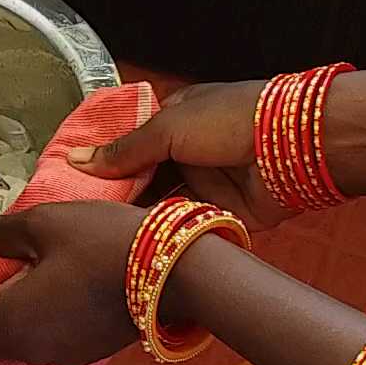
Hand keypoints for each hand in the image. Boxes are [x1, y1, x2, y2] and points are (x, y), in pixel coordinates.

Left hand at [0, 202, 145, 364]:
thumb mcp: (45, 221)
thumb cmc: (101, 243)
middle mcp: (27, 349)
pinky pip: (48, 341)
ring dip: (11, 321)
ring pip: (17, 343)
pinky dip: (42, 323)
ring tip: (17, 285)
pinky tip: (54, 294)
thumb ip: (4, 233)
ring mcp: (59, 356)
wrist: (174, 273)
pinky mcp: (87, 354)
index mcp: (6, 320)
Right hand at [67, 81, 296, 229]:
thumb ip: (124, 149)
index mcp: (174, 120)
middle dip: (116, 195)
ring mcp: (204, 184)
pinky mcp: (219, 214)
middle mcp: (187, 152)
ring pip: (160, 205)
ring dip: (137, 216)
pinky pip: (184, 226)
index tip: (70, 184)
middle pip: (142, 178)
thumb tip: (76, 160)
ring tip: (98, 234)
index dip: (102, 163)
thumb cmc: (233, 119)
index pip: (129, 144)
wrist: (295, 147)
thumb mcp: (168, 127)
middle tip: (79, 216)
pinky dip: (164, 233)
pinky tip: (133, 245)